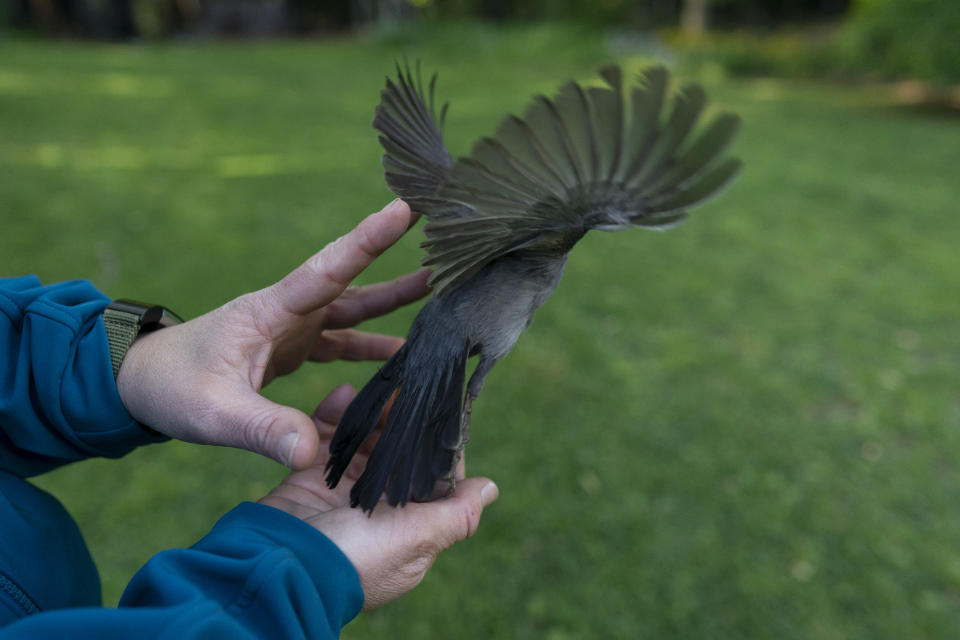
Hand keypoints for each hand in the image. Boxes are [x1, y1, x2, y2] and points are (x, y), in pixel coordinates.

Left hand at [116, 199, 428, 467]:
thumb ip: (261, 429)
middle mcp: (287, 312)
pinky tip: (400, 358)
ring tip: (438, 293)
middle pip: (351, 284)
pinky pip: (341, 342)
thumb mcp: (212, 412)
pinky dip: (371, 347)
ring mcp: (291, 329)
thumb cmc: (169, 388)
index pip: (327, 269)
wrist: (138, 383)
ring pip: (352, 310)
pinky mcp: (291, 348)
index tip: (404, 207)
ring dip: (391, 304)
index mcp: (270, 311)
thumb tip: (310, 454)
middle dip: (394, 263)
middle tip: (441, 245)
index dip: (368, 239)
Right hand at [259, 384, 498, 609]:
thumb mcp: (416, 539)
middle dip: (406, 420)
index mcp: (411, 529)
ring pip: (369, 442)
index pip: (434, 478)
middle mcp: (381, 511)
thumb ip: (457, 514)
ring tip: (384, 382)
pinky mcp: (312, 477)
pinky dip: (337, 416)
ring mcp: (345, 494)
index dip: (438, 444)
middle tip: (412, 384)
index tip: (444, 407)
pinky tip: (343, 393)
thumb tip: (492, 489)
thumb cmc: (357, 558)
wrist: (279, 564)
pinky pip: (331, 439)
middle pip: (401, 454)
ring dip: (375, 413)